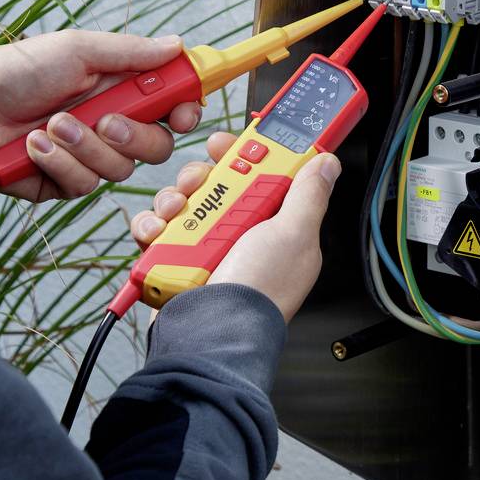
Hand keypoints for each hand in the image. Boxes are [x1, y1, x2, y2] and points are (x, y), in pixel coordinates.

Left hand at [0, 30, 202, 200]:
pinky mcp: (64, 182)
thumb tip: (177, 45)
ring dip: (84, 146)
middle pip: (157, 147)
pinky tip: (33, 145)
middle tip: (103, 119)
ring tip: (50, 125)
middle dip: (132, 136)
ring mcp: (89, 157)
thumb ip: (130, 52)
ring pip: (119, 170)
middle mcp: (112, 127)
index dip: (185, 113)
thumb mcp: (78, 50)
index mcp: (122, 92)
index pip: (173, 109)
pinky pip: (84, 185)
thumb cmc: (21, 70)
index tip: (182, 114)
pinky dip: (59, 162)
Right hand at [130, 132, 341, 321]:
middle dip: (203, 175)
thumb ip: (308, 195)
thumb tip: (326, 164)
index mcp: (277, 226)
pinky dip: (152, 228)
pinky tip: (158, 236)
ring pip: (184, 201)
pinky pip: (158, 229)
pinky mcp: (176, 261)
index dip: (246, 154)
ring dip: (173, 200)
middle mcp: (242, 235)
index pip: (263, 175)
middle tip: (199, 181)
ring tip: (176, 215)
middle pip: (217, 182)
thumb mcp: (294, 235)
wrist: (212, 335)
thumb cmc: (258, 292)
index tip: (228, 144)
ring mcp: (207, 248)